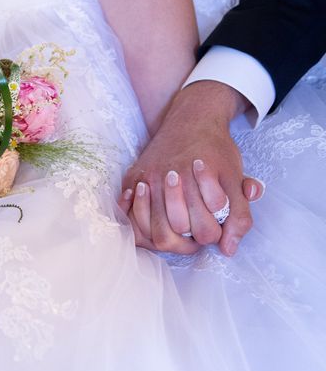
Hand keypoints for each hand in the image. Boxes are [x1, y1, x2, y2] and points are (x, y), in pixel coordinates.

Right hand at [120, 80, 263, 255]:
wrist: (191, 120)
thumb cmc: (215, 151)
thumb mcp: (236, 180)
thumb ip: (239, 216)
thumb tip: (228, 250)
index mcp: (202, 181)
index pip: (206, 230)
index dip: (214, 233)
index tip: (214, 222)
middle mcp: (173, 180)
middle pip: (179, 230)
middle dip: (192, 235)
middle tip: (197, 225)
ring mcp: (151, 179)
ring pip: (154, 230)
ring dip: (168, 233)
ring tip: (178, 224)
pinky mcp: (134, 178)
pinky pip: (132, 216)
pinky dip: (142, 224)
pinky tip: (155, 218)